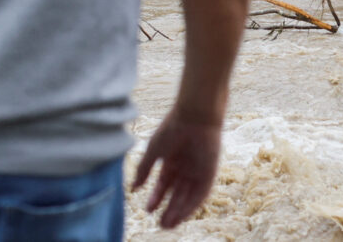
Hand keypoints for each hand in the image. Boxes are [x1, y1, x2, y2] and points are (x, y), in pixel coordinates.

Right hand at [132, 112, 223, 228]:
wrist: (194, 117)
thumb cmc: (172, 129)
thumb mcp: (153, 151)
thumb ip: (144, 170)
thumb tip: (133, 188)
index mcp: (171, 162)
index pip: (163, 185)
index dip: (156, 197)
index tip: (147, 210)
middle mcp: (184, 170)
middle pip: (176, 195)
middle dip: (168, 209)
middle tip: (160, 225)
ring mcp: (197, 173)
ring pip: (187, 197)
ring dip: (179, 212)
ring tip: (168, 224)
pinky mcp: (209, 175)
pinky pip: (200, 195)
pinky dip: (191, 206)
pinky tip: (182, 215)